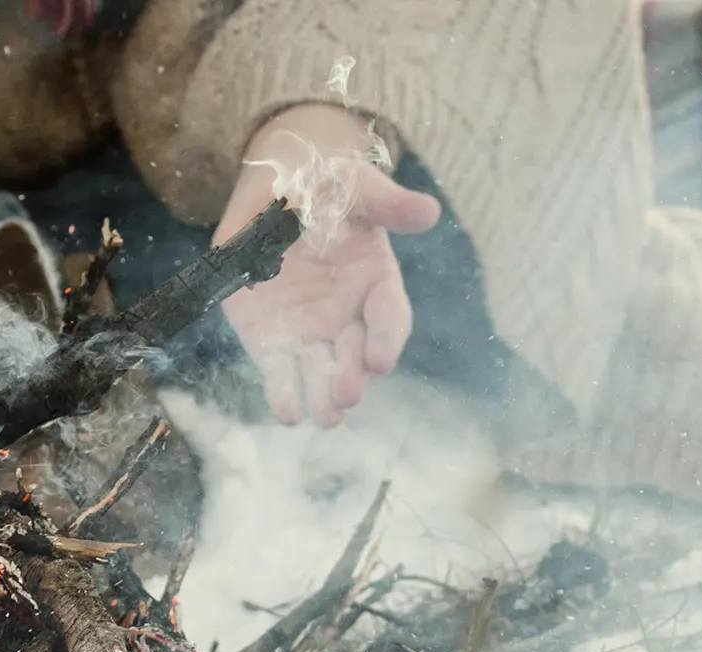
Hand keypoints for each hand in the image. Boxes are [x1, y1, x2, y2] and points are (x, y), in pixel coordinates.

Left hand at [219, 105, 439, 425]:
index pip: (389, 317)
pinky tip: (287, 411)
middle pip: (356, 356)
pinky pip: (280, 374)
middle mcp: (347, 316)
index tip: (379, 359)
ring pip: (321, 373)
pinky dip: (283, 394)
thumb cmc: (325, 189)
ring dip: (324, 396)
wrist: (276, 193)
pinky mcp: (273, 342)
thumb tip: (428, 212)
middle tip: (348, 394)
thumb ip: (386, 204)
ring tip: (326, 415)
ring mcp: (311, 333)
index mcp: (375, 282)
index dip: (386, 339)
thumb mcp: (356, 187)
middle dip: (353, 377)